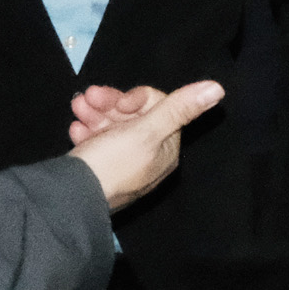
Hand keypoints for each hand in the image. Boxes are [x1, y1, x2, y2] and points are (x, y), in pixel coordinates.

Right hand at [67, 81, 223, 211]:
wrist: (70, 201)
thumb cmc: (113, 163)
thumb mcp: (147, 132)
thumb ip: (179, 108)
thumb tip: (217, 88)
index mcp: (165, 150)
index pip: (159, 108)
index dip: (136, 98)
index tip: (117, 101)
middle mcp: (148, 158)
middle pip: (134, 116)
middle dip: (110, 103)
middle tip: (86, 96)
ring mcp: (124, 165)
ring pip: (113, 126)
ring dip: (95, 112)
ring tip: (76, 107)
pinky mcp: (101, 170)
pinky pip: (98, 143)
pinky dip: (87, 131)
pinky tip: (75, 130)